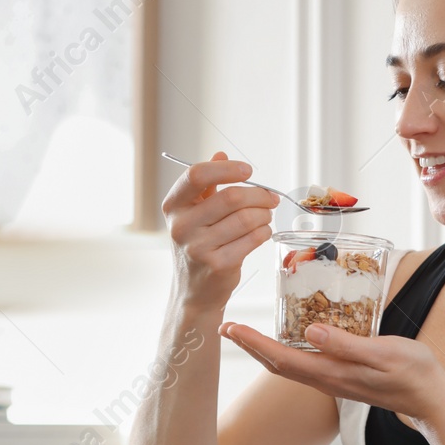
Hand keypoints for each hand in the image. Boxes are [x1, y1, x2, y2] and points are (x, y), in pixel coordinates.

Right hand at [161, 151, 280, 309]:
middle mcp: (181, 226)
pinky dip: (264, 232)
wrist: (194, 290)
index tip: (247, 171)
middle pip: (230, 197)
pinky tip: (262, 232)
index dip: (226, 168)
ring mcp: (198, 247)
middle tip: (270, 198)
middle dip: (258, 195)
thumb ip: (206, 185)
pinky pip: (252, 239)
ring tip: (265, 216)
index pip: (196, 175)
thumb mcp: (194, 213)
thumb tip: (221, 153)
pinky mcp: (217, 265)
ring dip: (264, 214)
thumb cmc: (198, 246)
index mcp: (174, 206)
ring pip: (245, 218)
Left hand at [220, 320, 444, 428]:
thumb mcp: (384, 353)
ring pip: (288, 365)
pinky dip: (285, 350)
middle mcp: (326, 379)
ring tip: (246, 332)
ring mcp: (333, 379)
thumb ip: (347, 344)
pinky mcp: (341, 376)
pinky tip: (287, 337)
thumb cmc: (414, 373)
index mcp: (331, 373)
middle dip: (249, 345)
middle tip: (226, 327)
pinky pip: (304, 363)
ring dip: (263, 348)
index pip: (280, 357)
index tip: (230, 327)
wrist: (432, 400)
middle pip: (276, 363)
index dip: (252, 342)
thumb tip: (310, 331)